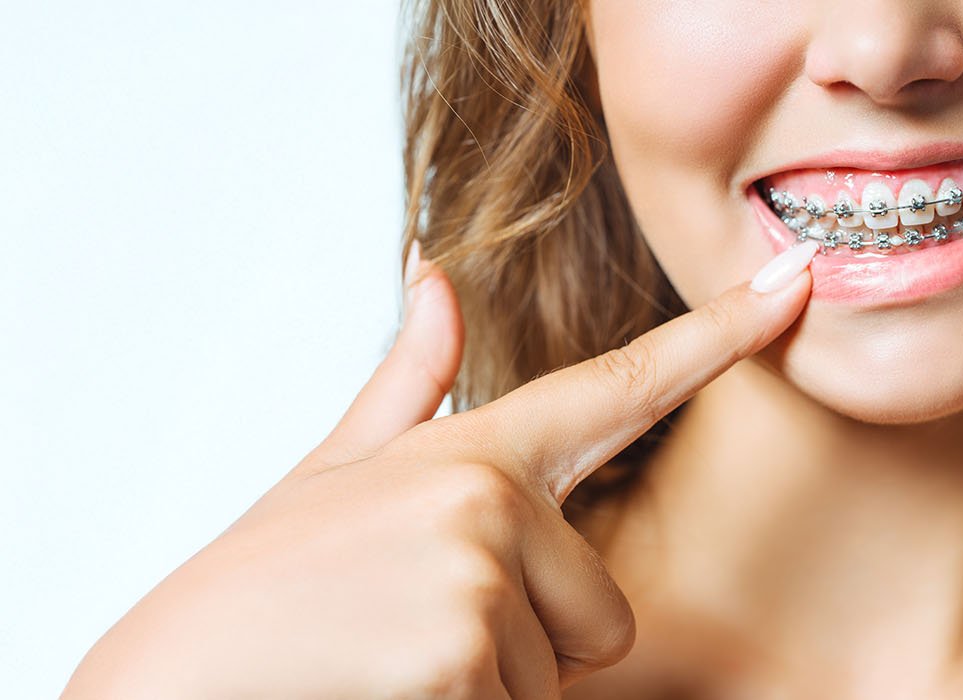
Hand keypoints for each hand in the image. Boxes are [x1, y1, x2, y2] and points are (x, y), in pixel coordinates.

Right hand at [63, 240, 817, 697]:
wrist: (165, 687)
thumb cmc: (258, 595)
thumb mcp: (332, 478)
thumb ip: (408, 390)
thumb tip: (434, 279)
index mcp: (471, 455)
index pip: (620, 386)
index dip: (718, 335)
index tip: (797, 282)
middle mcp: (487, 503)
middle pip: (606, 618)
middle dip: (530, 651)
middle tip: (417, 639)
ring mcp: (478, 580)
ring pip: (561, 681)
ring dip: (489, 694)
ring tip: (394, 667)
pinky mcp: (465, 660)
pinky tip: (390, 696)